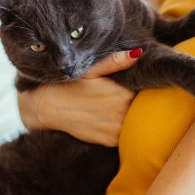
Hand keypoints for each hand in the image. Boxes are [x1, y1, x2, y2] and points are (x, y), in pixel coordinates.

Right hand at [17, 49, 140, 146]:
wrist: (49, 108)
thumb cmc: (70, 85)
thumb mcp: (91, 70)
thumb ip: (115, 62)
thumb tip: (138, 54)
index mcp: (122, 93)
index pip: (146, 93)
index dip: (143, 91)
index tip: (136, 87)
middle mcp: (122, 113)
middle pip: (142, 109)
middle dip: (139, 104)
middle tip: (125, 99)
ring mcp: (116, 129)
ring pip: (135, 124)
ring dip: (132, 119)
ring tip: (116, 109)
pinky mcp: (109, 141)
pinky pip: (124, 136)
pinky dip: (121, 130)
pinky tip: (110, 121)